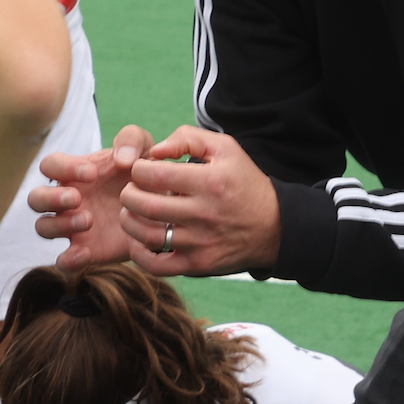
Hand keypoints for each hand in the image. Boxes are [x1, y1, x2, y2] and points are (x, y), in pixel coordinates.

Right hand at [30, 126, 148, 267]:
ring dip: (58, 225)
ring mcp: (74, 226)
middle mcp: (69, 199)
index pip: (50, 165)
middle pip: (36, 198)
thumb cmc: (147, 173)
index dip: (64, 168)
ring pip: (43, 227)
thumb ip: (131, 139)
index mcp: (76, 172)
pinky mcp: (86, 250)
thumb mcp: (145, 148)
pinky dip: (68, 260)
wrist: (165, 209)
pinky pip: (63, 261)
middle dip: (51, 198)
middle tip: (77, 199)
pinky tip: (85, 253)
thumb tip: (121, 158)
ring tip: (88, 220)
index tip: (93, 174)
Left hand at [117, 128, 281, 275]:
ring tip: (130, 211)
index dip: (138, 170)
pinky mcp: (199, 265)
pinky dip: (139, 254)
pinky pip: (157, 266)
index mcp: (210, 181)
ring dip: (129, 222)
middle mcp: (205, 213)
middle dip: (128, 194)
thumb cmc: (244, 182)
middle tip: (130, 190)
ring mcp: (201, 242)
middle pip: (146, 206)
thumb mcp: (225, 148)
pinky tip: (138, 240)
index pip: (156, 175)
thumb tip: (155, 150)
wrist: (275, 226)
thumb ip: (187, 137)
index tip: (140, 170)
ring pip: (147, 236)